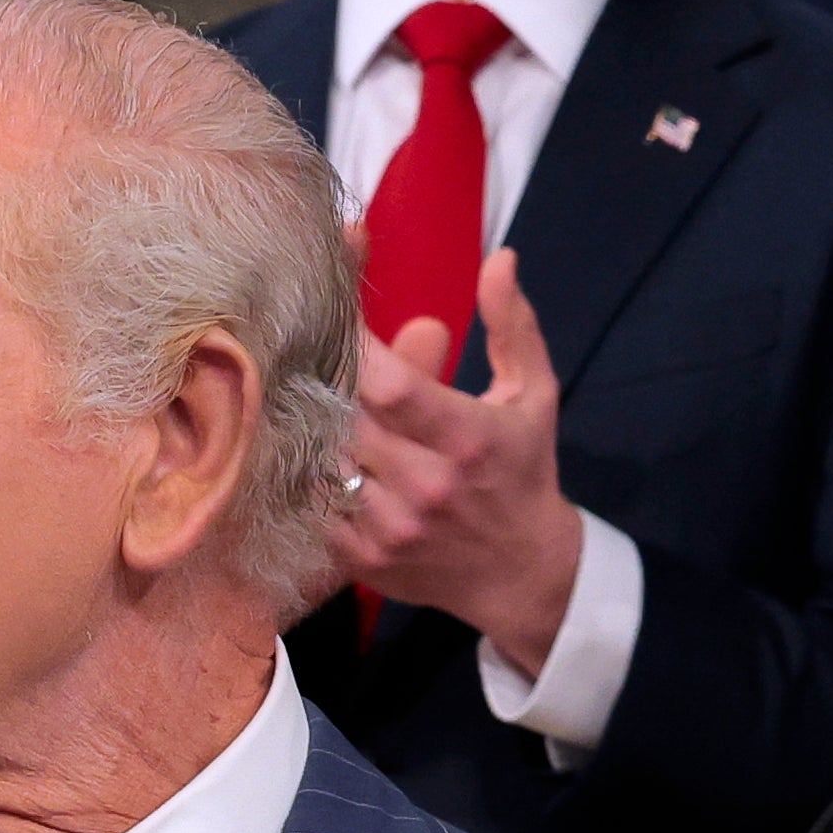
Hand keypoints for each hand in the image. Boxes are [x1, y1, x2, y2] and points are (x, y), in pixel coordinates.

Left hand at [335, 247, 585, 675]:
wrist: (522, 573)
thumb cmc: (524, 471)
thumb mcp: (534, 394)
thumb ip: (513, 325)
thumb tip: (500, 259)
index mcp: (469, 440)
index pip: (392, 386)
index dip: (354, 344)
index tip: (334, 305)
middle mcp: (427, 486)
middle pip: (345, 415)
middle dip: (322, 371)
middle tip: (303, 336)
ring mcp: (389, 527)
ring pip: (320, 456)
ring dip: (311, 418)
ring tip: (299, 382)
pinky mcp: (362, 558)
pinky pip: (312, 500)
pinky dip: (308, 466)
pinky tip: (311, 440)